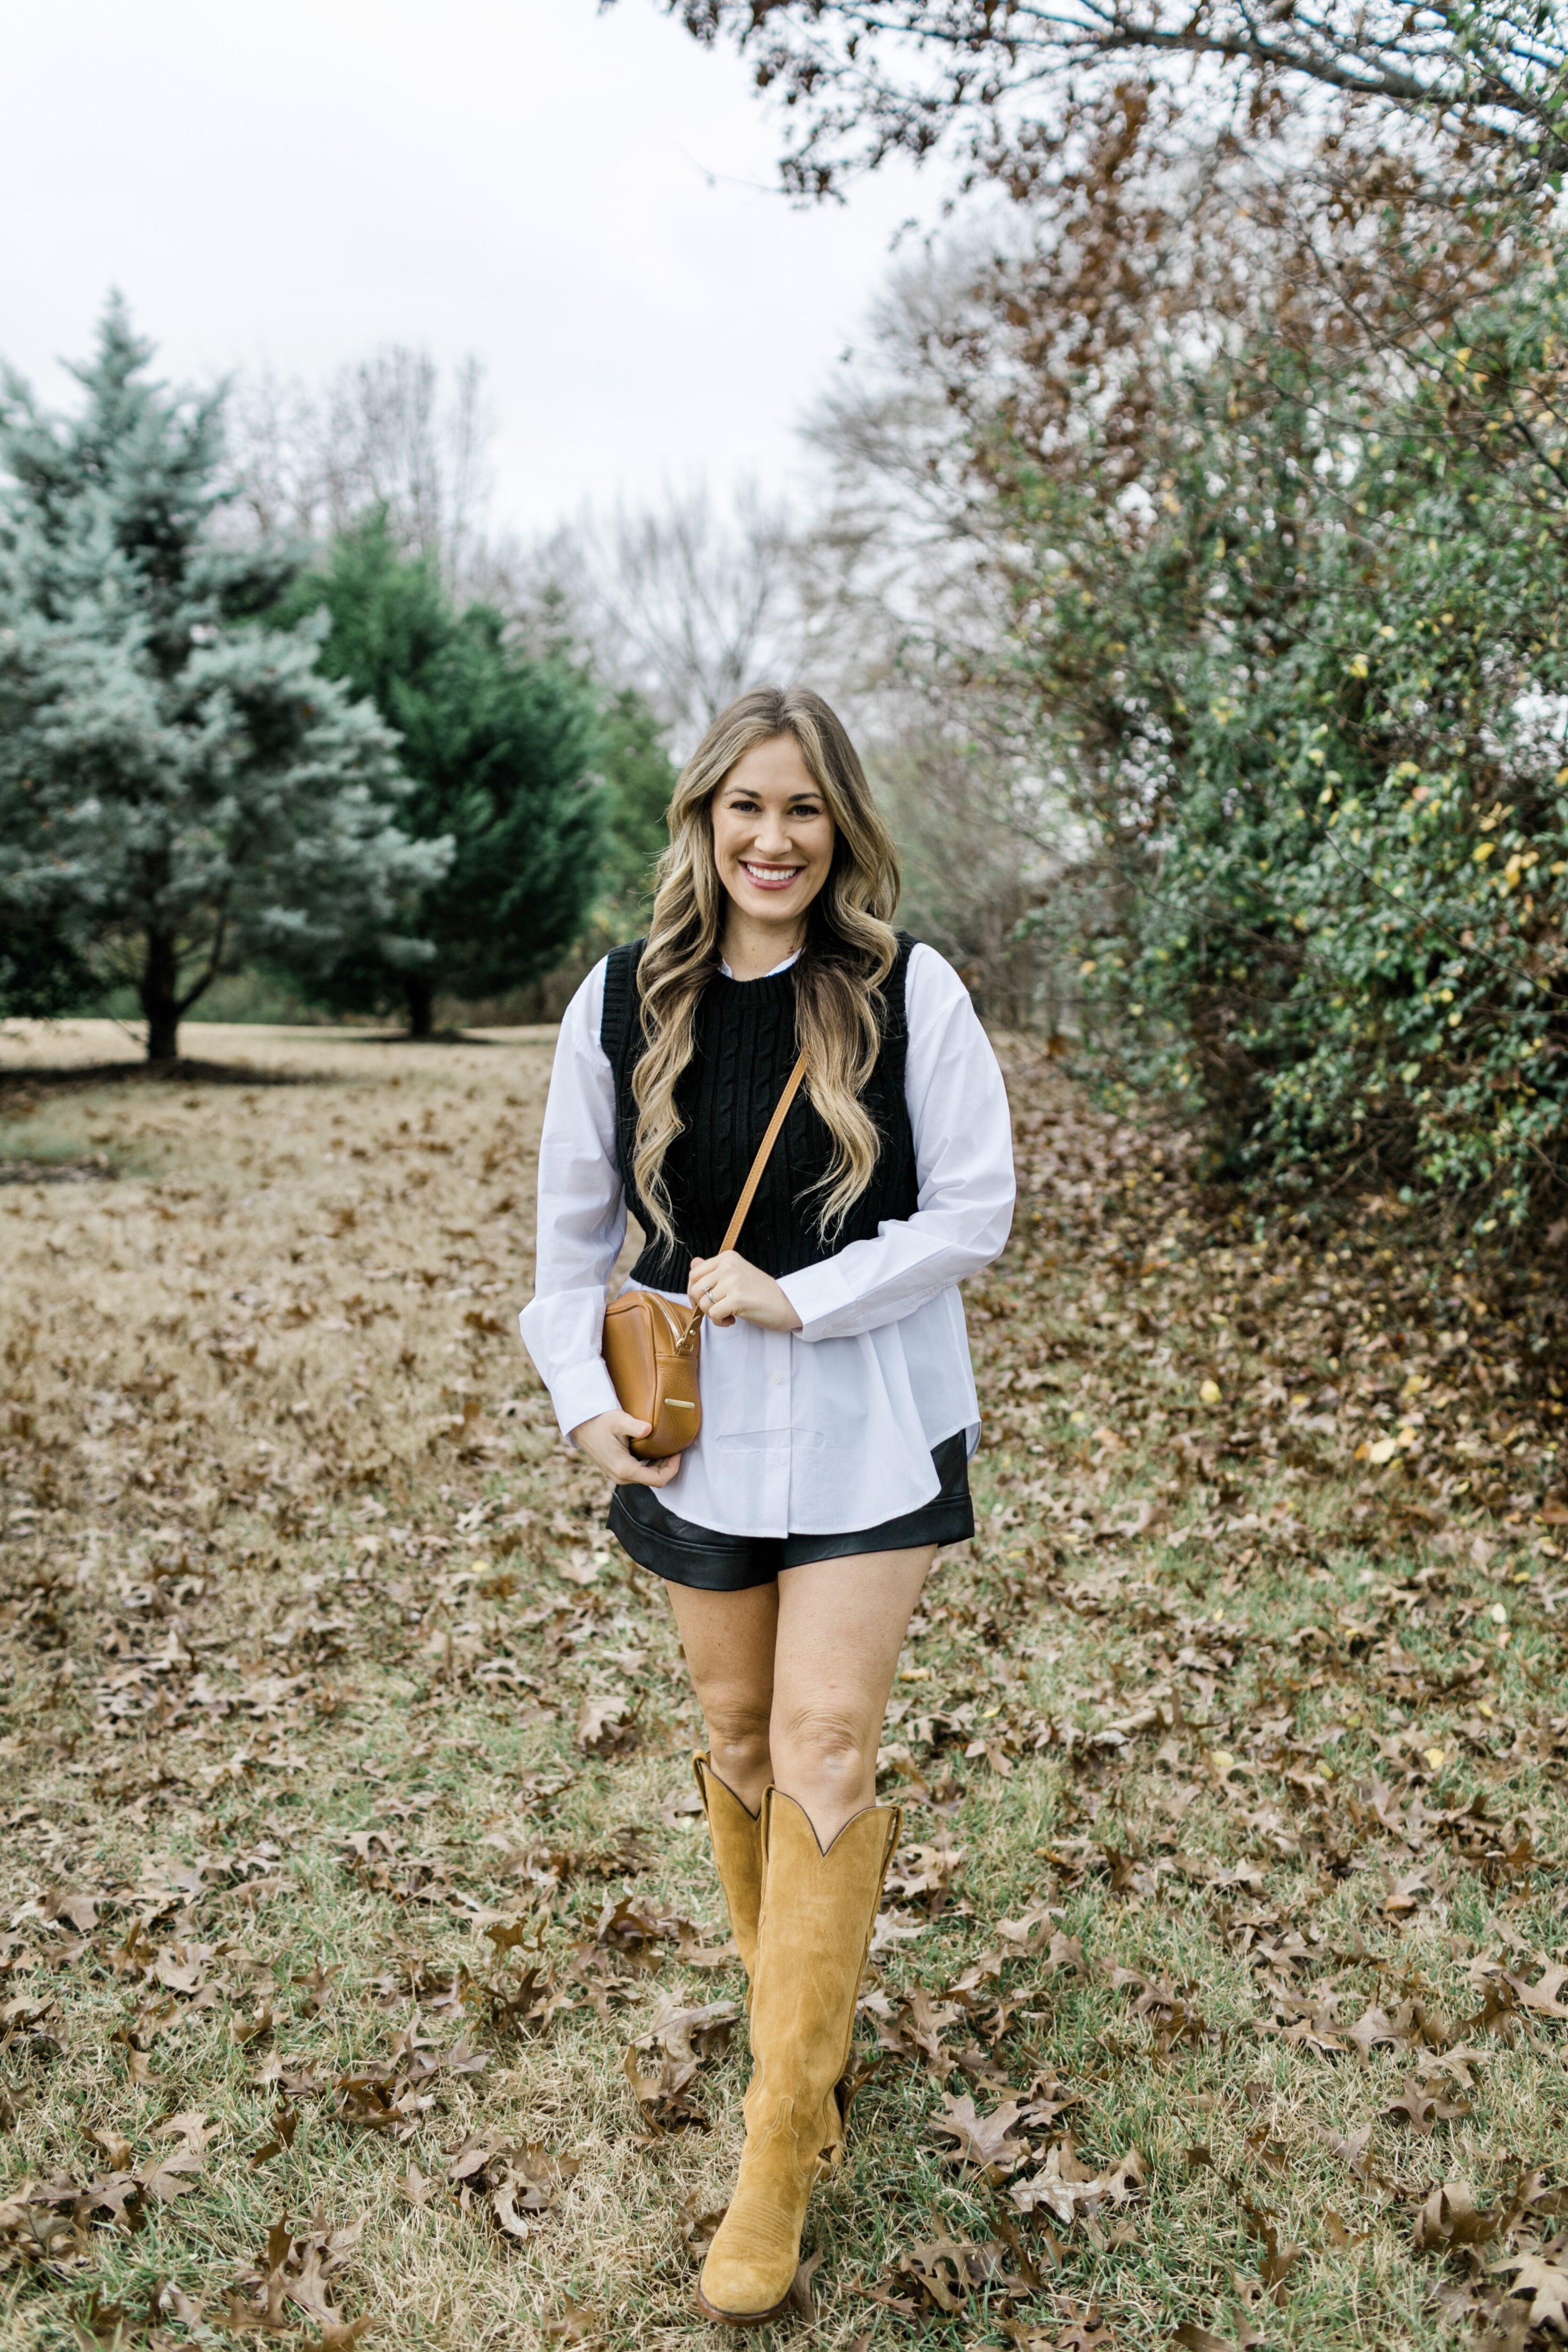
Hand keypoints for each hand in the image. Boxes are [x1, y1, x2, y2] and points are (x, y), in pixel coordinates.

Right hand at [570, 1408, 683, 1486]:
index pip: (658, 1480)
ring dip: (659, 1466)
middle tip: (675, 1448)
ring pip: (646, 1478)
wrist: (581, 1425)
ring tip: (666, 1449)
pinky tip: (653, 1451)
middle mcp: (621, 1477)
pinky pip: (638, 1474)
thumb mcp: (618, 1420)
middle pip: (654, 1480)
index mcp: (624, 1469)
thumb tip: (648, 1429)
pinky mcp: (616, 1471)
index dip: (673, 1468)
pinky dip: (650, 1465)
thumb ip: (634, 1426)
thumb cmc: (600, 1421)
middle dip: (668, 1466)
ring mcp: (617, 1476)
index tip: (678, 1453)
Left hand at [688, 1249, 802, 1331]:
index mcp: (727, 1257)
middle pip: (695, 1289)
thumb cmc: (762, 1293)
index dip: (694, 1292)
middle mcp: (729, 1266)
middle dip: (701, 1305)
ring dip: (713, 1315)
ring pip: (703, 1303)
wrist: (787, 1304)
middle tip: (717, 1310)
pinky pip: (713, 1314)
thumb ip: (714, 1270)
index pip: (694, 1273)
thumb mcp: (737, 1275)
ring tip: (728, 1314)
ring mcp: (733, 1281)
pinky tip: (733, 1320)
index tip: (704, 1301)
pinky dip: (720, 1322)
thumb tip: (692, 1263)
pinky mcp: (737, 1298)